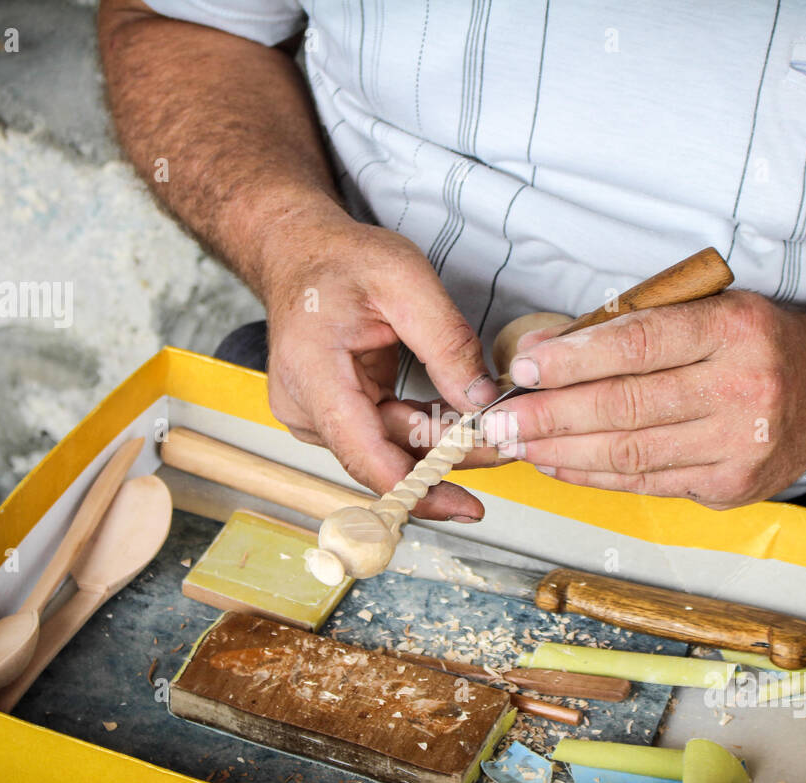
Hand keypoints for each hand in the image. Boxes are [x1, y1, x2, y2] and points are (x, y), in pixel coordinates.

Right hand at [258, 206, 501, 519]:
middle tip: (505, 451)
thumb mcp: (405, 280)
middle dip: (447, 459)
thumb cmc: (342, 261)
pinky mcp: (332, 417)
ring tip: (492, 439)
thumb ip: (447, 343)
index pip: (363, 453)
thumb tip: (481, 403)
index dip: (415, 488)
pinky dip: (423, 432)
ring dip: (439, 447)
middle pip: (384, 455)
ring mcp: (314, 416)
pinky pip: (384, 436)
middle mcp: (305, 406)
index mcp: (312, 373)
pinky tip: (461, 428)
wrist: (300, 254)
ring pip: (388, 449)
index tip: (461, 506)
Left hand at [479, 291, 805, 508]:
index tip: (524, 368)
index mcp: (734, 330)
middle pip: (626, 407)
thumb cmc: (756, 344)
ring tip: (515, 444)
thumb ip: (631, 326)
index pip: (640, 344)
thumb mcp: (708, 309)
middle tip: (497, 420)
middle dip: (549, 416)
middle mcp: (742, 389)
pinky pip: (647, 482)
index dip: (575, 359)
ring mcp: (739, 445)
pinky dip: (593, 475)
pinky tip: (557, 464)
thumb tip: (543, 352)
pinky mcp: (732, 487)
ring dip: (561, 451)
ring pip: (631, 453)